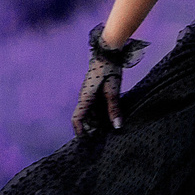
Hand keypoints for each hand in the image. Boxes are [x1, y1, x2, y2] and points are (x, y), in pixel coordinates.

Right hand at [75, 24, 147, 138]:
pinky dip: (102, 113)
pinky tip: (113, 115)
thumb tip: (117, 127)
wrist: (108, 52)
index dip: (80, 132)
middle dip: (93, 129)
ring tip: (112, 127)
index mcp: (85, 98)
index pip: (77, 119)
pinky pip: (96, 106)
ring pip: (91, 113)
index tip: (88, 142)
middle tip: (106, 137)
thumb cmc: (109, 70)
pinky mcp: (95, 91)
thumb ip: (114, 108)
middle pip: (85, 119)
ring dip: (99, 121)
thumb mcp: (113, 90)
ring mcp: (89, 94)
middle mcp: (84, 97)